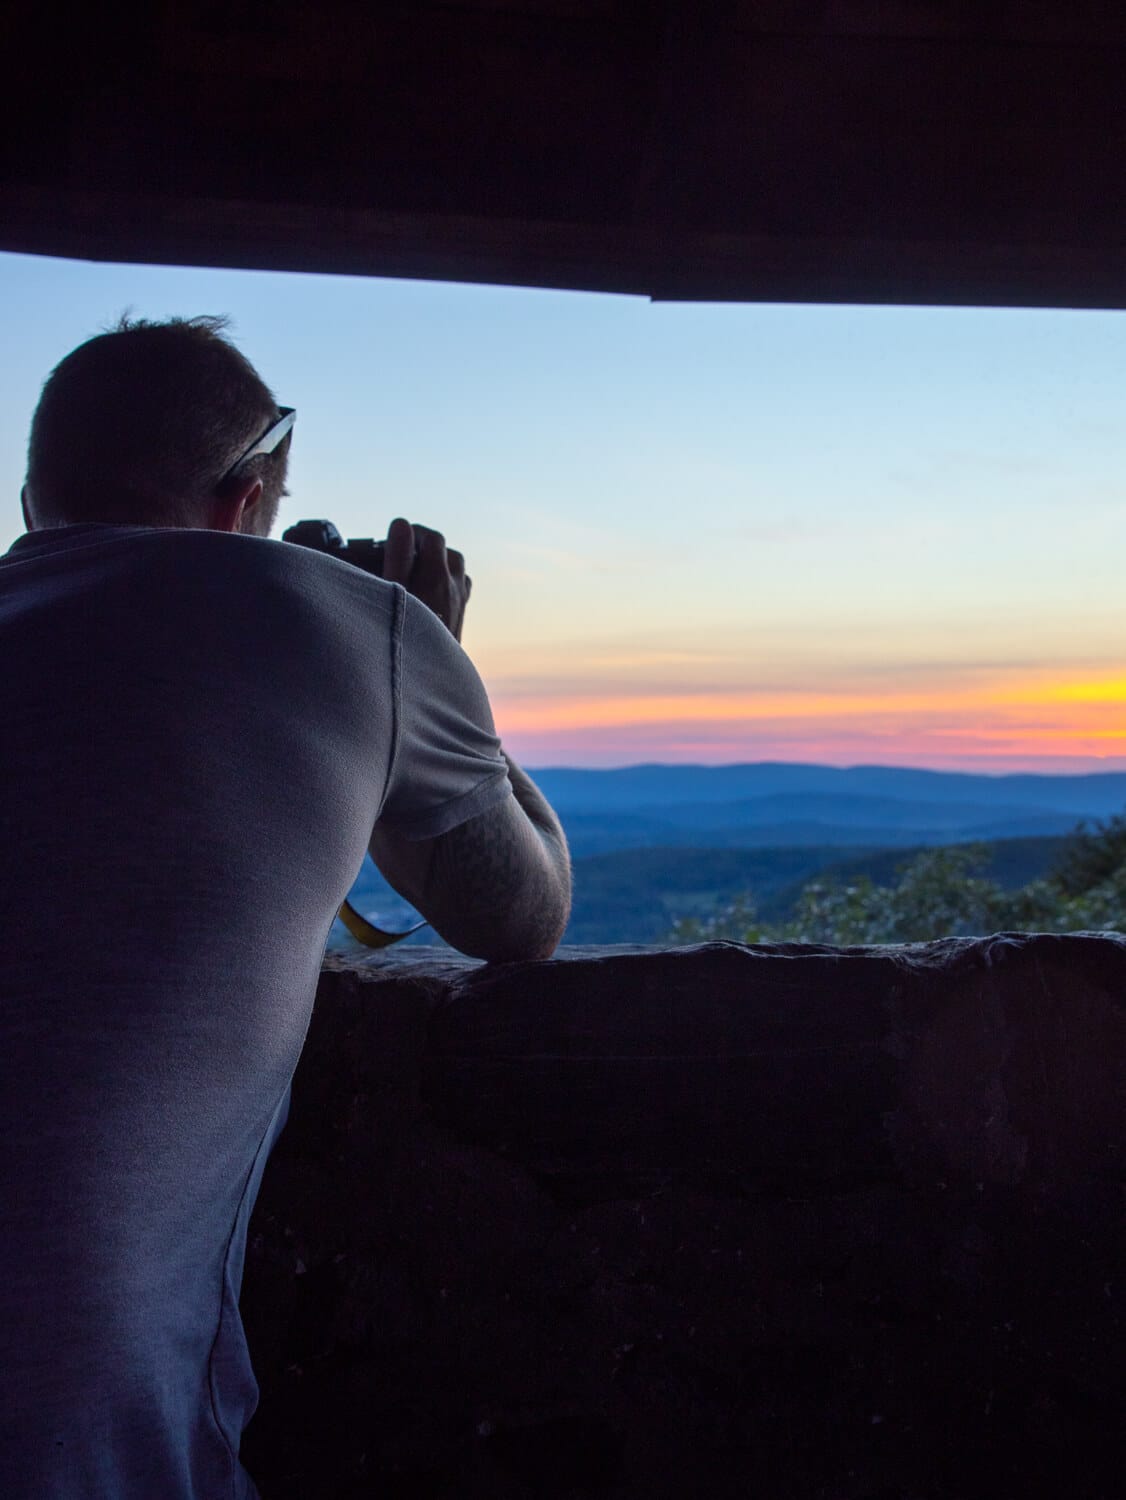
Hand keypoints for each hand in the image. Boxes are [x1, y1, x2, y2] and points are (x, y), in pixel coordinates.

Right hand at [382, 517, 470, 641]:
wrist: (428, 680)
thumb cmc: (404, 636)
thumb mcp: (392, 592)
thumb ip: (398, 556)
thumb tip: (402, 525)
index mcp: (438, 578)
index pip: (433, 538)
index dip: (413, 532)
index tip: (395, 537)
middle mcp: (454, 591)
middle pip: (450, 555)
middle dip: (429, 547)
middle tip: (406, 550)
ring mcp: (459, 607)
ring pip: (458, 574)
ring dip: (441, 565)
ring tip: (419, 567)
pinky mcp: (457, 623)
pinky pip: (460, 593)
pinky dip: (448, 584)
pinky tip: (431, 592)